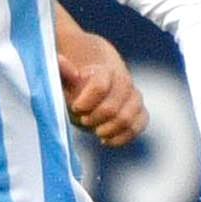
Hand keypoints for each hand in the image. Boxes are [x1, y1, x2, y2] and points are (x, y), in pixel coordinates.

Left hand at [59, 33, 146, 147]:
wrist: (95, 87)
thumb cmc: (76, 85)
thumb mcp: (65, 79)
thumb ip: (61, 70)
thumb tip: (60, 61)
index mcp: (104, 71)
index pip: (100, 87)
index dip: (86, 102)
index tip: (76, 107)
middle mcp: (123, 82)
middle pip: (112, 108)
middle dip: (95, 118)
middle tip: (84, 120)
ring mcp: (134, 98)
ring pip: (128, 119)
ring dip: (109, 129)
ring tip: (96, 131)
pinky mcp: (140, 113)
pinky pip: (139, 125)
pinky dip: (122, 137)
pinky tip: (106, 140)